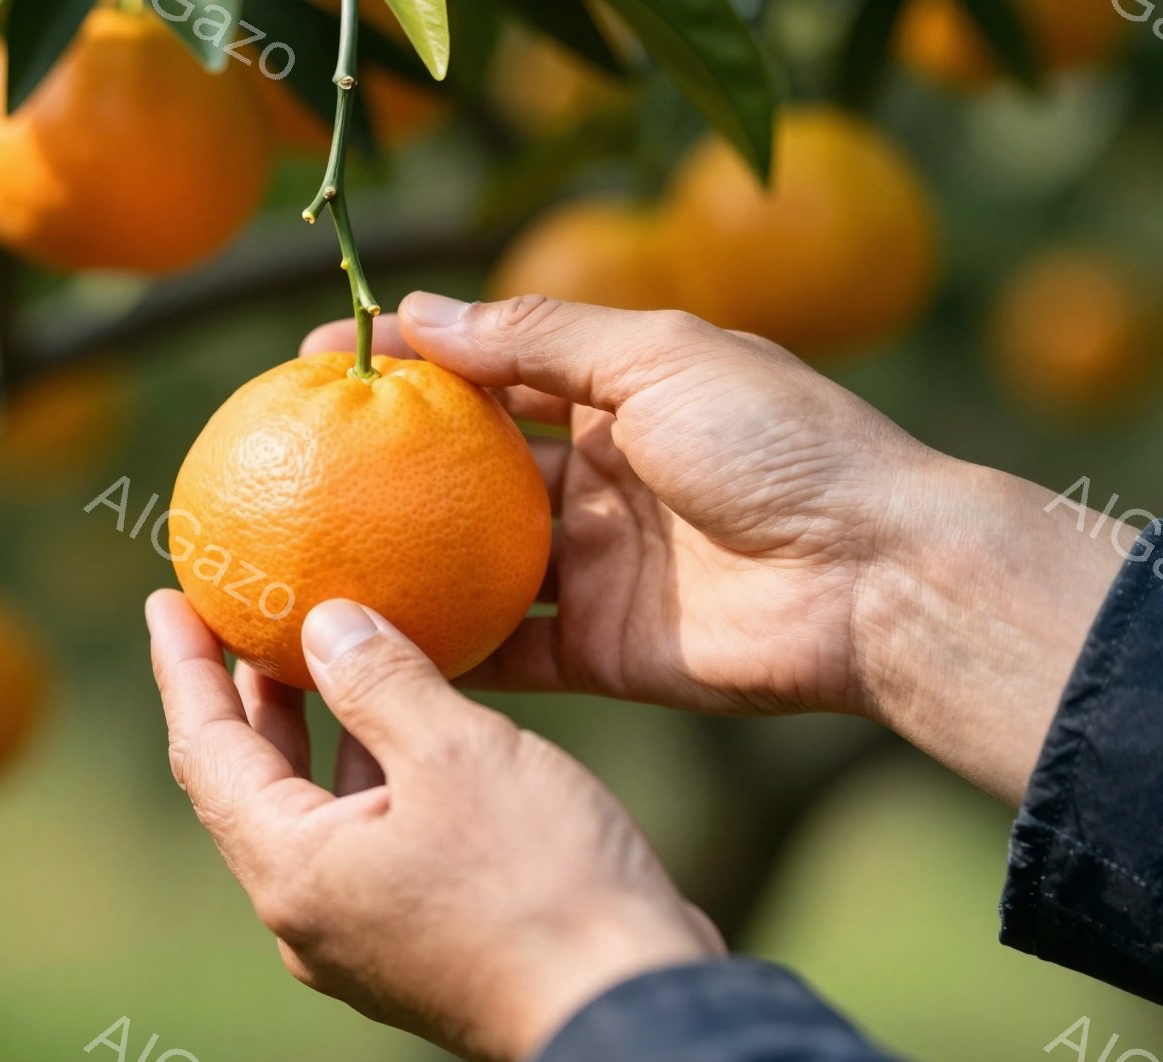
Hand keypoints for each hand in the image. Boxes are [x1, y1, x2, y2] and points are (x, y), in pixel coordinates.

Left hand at [146, 591, 720, 1061]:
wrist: (630, 1008)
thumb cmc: (544, 883)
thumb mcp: (457, 753)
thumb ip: (380, 678)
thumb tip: (326, 621)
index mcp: (293, 869)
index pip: (205, 750)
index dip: (184, 666)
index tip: (170, 597)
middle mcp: (307, 913)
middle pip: (250, 783)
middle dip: (245, 694)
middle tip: (241, 614)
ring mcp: (359, 934)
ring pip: (314, 811)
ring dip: (315, 731)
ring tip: (319, 648)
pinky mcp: (412, 942)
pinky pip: (366, 836)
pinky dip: (368, 770)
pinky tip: (405, 719)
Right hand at [304, 294, 1133, 803]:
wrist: (874, 580)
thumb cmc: (777, 445)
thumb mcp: (658, 356)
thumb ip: (537, 338)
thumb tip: (416, 309)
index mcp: (617, 397)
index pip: (486, 371)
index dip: (403, 362)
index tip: (312, 361)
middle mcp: (599, 480)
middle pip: (469, 470)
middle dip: (384, 465)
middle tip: (288, 463)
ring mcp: (598, 568)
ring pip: (477, 564)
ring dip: (404, 562)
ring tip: (304, 561)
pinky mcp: (603, 652)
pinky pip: (511, 651)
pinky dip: (451, 647)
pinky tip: (372, 644)